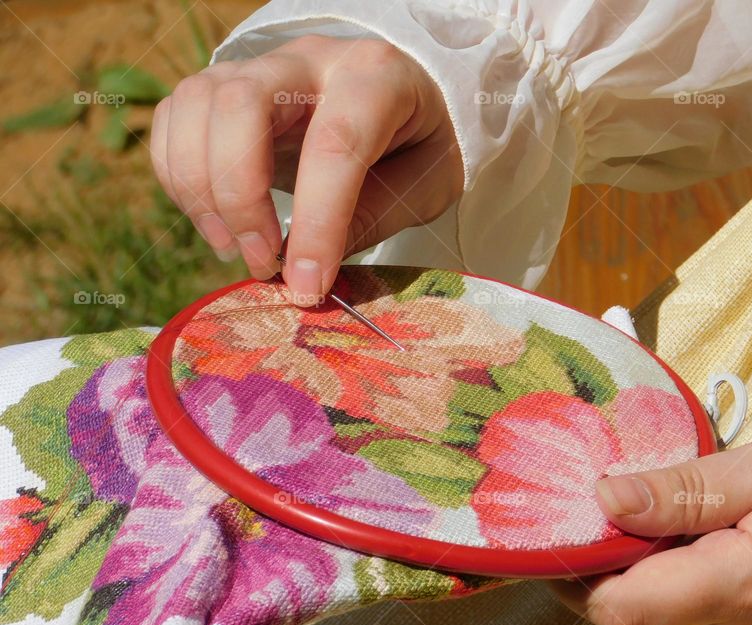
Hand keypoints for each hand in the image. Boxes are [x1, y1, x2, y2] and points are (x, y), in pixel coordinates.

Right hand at [151, 35, 463, 303]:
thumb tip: (308, 272)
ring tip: (235, 249)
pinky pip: (174, 119)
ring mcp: (259, 66)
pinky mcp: (223, 85)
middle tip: (263, 263)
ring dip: (200, 190)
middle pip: (241, 105)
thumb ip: (374, 218)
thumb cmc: (421, 145)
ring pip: (196, 105)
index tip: (308, 286)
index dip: (317, 222)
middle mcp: (310, 60)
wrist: (407, 99)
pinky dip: (178, 178)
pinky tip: (215, 221)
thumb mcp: (426, 185)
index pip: (334, 144)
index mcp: (375, 77)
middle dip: (239, 197)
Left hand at [550, 410, 751, 624]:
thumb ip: (683, 489)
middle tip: (610, 488)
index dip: (579, 572)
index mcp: (749, 586)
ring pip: (675, 603)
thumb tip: (604, 499)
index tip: (564, 523)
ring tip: (669, 493)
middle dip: (615, 555)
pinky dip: (693, 564)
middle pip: (643, 606)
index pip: (623, 609)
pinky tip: (708, 518)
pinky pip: (712, 602)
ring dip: (656, 555)